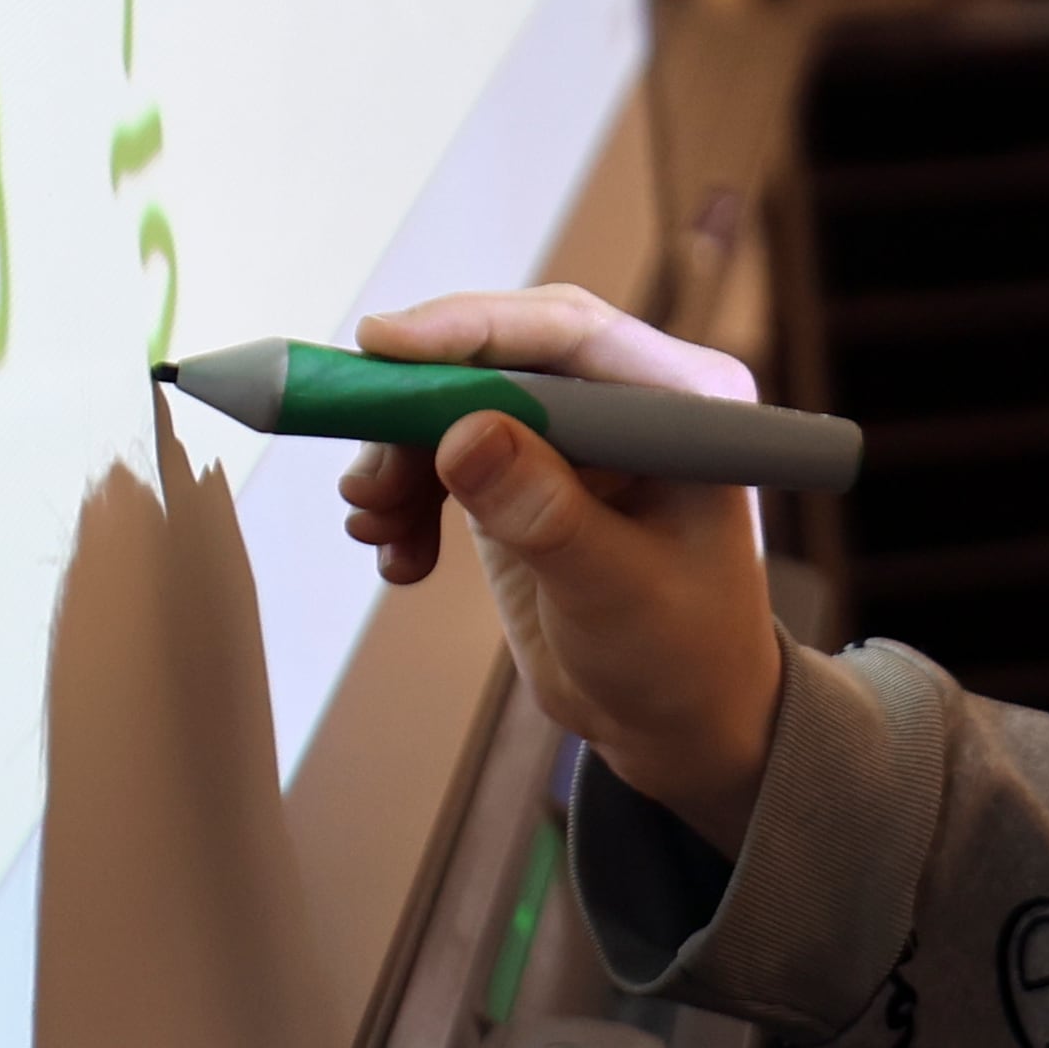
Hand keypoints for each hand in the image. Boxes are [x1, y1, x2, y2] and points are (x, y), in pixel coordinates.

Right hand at [337, 286, 783, 855]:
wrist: (675, 718)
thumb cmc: (682, 655)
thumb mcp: (617, 591)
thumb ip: (547, 514)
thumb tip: (464, 433)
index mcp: (686, 400)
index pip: (571, 332)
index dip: (474, 329)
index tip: (383, 346)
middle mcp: (629, 399)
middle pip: (500, 357)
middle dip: (417, 402)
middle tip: (362, 462)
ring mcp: (573, 433)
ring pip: (458, 405)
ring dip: (400, 458)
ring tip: (375, 523)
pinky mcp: (526, 470)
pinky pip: (444, 453)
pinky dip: (407, 496)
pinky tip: (398, 554)